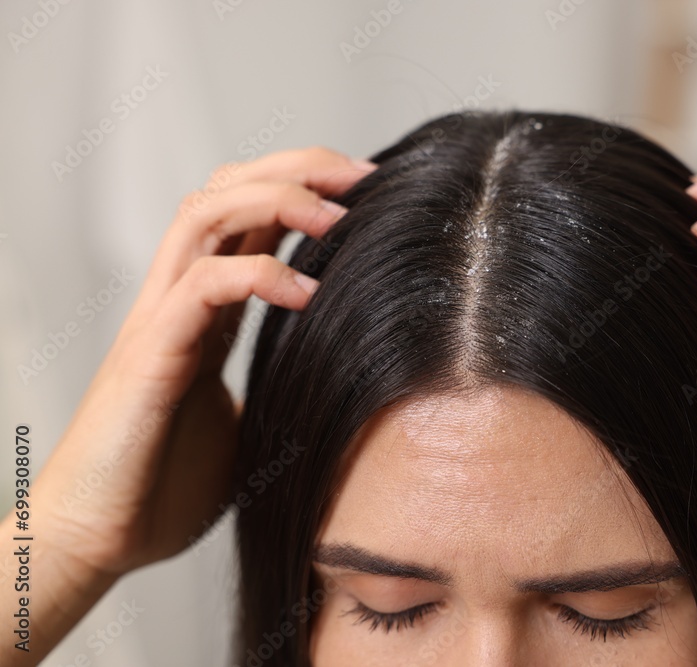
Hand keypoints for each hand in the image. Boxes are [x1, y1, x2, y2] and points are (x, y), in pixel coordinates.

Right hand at [31, 148, 374, 577]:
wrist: (99, 539)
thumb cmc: (166, 484)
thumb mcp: (247, 421)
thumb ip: (279, 384)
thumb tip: (344, 384)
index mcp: (206, 311)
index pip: (249, 217)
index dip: (306, 188)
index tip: (370, 193)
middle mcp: (179, 299)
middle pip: (226, 189)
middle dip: (297, 168)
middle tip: (363, 175)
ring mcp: (160, 320)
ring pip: (204, 213)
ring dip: (276, 199)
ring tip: (337, 216)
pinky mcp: (149, 354)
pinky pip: (203, 285)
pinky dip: (260, 275)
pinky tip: (307, 295)